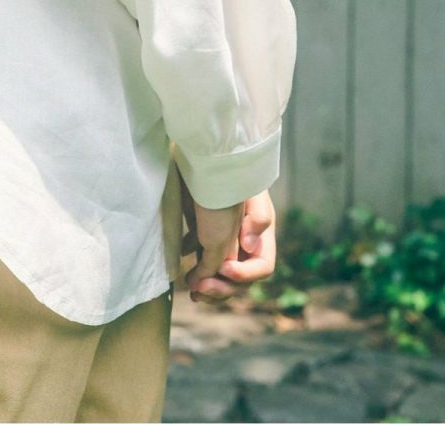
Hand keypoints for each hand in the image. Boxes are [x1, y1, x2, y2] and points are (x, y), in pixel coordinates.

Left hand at [178, 174, 276, 302]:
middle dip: (223, 287)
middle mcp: (246, 245)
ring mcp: (226, 243)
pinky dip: (195, 269)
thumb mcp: (252, 190)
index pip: (262, 267)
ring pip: (222, 276)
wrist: (211, 156)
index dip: (245, 273)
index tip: (224, 268)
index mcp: (262, 236)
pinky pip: (203, 261)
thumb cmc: (237, 172)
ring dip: (208, 286)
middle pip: (240, 279)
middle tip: (201, 287)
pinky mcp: (206, 236)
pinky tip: (182, 268)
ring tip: (192, 289)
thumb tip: (249, 245)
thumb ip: (258, 216)